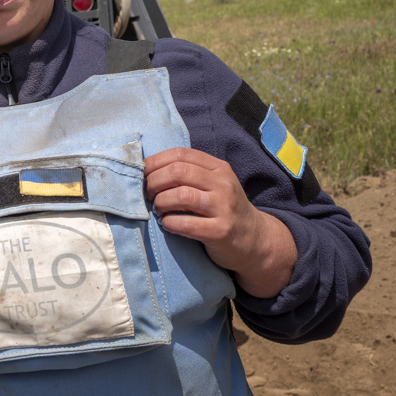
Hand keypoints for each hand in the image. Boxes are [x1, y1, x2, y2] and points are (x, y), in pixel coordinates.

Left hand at [144, 147, 295, 297]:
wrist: (254, 240)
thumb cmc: (222, 210)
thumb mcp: (212, 185)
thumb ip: (188, 174)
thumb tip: (145, 169)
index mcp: (219, 168)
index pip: (181, 154)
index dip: (155, 162)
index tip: (141, 173)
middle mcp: (224, 184)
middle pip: (178, 172)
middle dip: (154, 182)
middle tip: (147, 194)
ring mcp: (224, 207)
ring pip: (181, 195)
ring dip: (161, 203)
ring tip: (158, 210)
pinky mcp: (220, 231)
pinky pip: (185, 223)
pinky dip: (169, 223)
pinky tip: (168, 224)